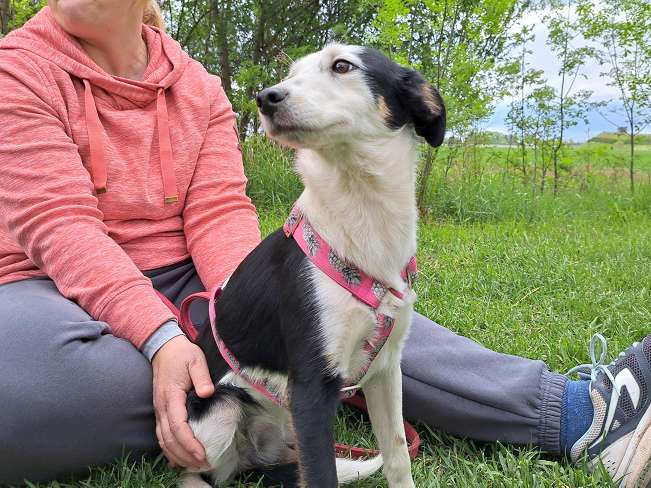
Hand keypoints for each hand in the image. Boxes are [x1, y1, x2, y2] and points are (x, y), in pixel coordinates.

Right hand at [151, 335, 214, 468]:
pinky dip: (170, 450)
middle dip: (186, 456)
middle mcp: (162, 407)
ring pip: (164, 441)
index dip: (189, 444)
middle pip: (170, 440)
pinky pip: (162, 436)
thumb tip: (207, 393)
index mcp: (171, 397)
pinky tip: (180, 459)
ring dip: (178, 456)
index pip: (178, 427)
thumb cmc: (182, 354)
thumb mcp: (196, 360)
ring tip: (195, 465)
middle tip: (204, 465)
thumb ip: (202, 376)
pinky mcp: (161, 412)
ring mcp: (159, 410)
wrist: (164, 348)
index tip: (203, 454)